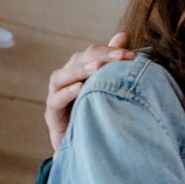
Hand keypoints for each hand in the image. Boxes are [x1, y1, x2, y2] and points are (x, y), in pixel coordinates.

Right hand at [46, 32, 133, 149]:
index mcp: (81, 72)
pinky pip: (54, 102)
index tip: (132, 54)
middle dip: (99, 56)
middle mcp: (66, 81)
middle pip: (76, 61)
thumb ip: (114, 62)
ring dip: (79, 70)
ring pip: (61, 78)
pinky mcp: (52, 117)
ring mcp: (56, 98)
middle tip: (121, 56)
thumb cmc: (100, 113)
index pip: (92, 53)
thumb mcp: (109, 87)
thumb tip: (122, 35)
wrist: (88, 148)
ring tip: (97, 67)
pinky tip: (80, 88)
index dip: (110, 51)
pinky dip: (66, 93)